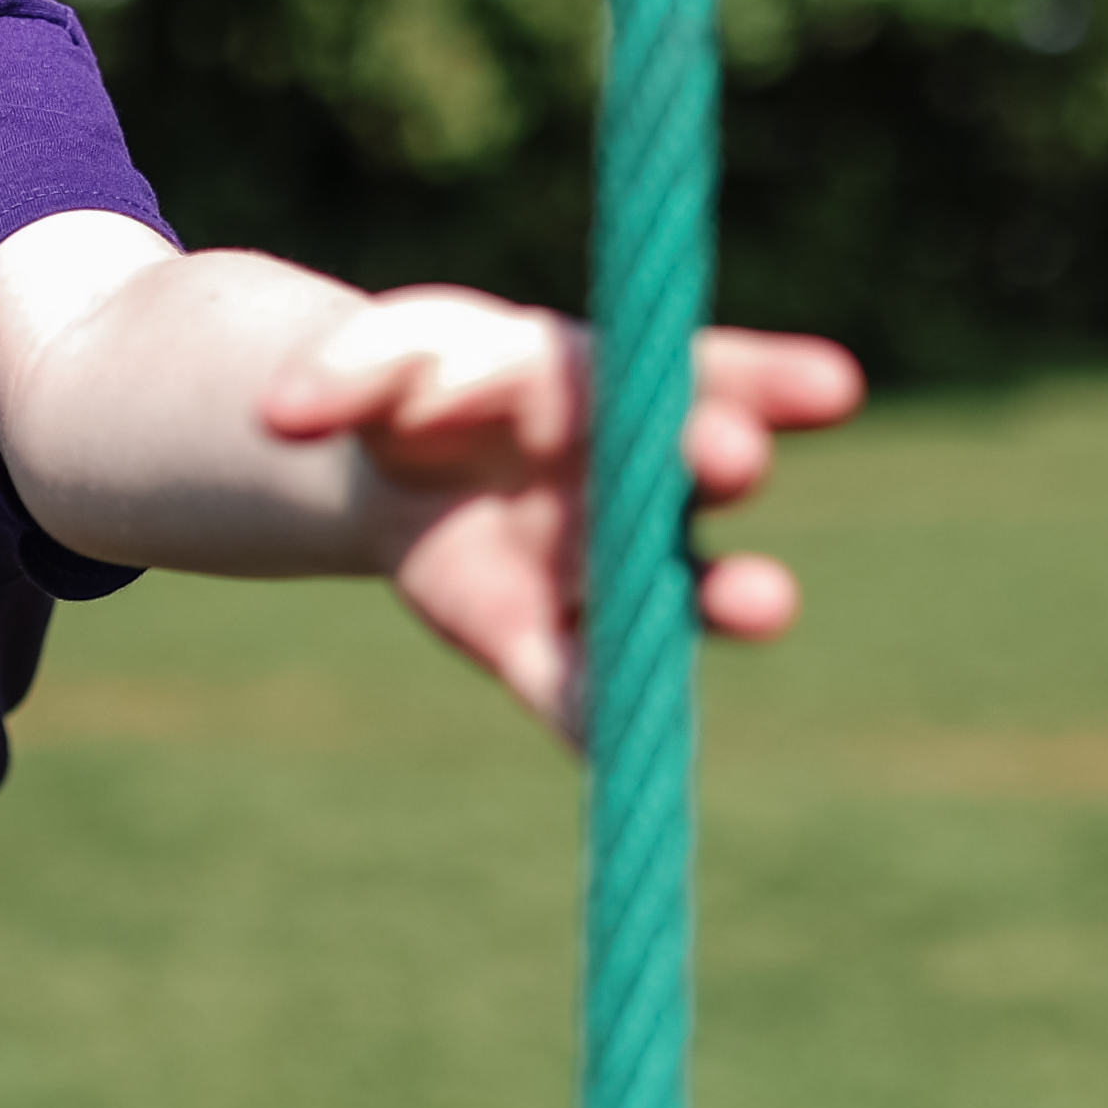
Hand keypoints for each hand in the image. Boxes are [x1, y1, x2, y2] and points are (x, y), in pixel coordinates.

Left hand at [264, 295, 864, 739]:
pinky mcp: (545, 646)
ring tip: (763, 603)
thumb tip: (279, 413)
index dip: (769, 378)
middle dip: (720, 460)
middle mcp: (637, 482)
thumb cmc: (413, 384)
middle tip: (731, 456)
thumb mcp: (374, 358)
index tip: (828, 385)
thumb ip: (341, 375)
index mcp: (612, 389)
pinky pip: (584, 689)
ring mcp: (605, 571)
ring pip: (677, 594)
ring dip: (722, 602)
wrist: (384, 469)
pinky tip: (623, 750)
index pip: (709, 373)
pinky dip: (601, 719)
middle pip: (697, 474)